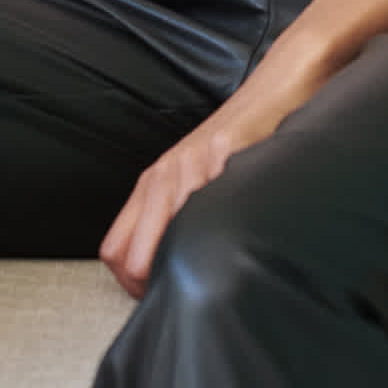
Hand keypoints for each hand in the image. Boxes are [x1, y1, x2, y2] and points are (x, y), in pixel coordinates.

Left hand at [99, 35, 336, 297]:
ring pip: (167, 237)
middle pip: (131, 256)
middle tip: (187, 297)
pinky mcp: (225, 152)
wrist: (273, 91)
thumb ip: (178, 218)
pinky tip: (239, 237)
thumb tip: (170, 275)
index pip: (114, 252)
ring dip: (188, 265)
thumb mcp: (197, 180)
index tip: (162, 296)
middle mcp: (163, 176)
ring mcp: (192, 164)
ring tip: (213, 276)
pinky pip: (212, 205)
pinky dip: (222, 231)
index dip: (133, 285)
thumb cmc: (239, 141)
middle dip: (154, 286)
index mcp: (151, 185)